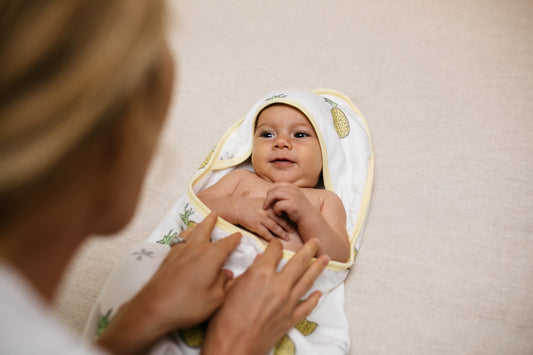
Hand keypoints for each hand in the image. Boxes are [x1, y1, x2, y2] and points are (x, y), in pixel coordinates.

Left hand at [98, 212, 240, 353]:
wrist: (154, 308)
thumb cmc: (188, 304)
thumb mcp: (215, 299)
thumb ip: (223, 283)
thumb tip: (227, 273)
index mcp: (211, 256)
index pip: (226, 243)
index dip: (234, 239)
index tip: (239, 235)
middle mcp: (195, 248)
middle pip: (205, 229)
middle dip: (211, 221)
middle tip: (215, 213)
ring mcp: (179, 251)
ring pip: (190, 232)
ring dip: (197, 225)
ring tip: (200, 222)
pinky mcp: (167, 258)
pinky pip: (179, 239)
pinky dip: (184, 235)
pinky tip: (183, 239)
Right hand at [202, 238, 328, 354]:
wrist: (233, 347)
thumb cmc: (224, 319)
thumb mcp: (229, 289)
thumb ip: (246, 274)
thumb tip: (256, 264)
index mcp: (260, 274)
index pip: (274, 251)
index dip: (276, 245)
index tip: (277, 243)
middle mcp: (278, 285)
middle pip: (298, 262)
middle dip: (308, 249)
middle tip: (316, 241)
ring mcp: (287, 302)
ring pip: (307, 280)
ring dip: (317, 268)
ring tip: (325, 259)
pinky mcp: (290, 319)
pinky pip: (307, 306)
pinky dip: (314, 298)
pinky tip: (318, 292)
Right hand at [235, 197, 295, 240]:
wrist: (237, 207)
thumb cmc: (249, 205)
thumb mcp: (262, 202)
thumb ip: (271, 205)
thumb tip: (281, 209)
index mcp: (269, 206)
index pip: (281, 212)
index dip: (288, 218)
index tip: (294, 222)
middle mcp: (266, 212)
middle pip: (280, 220)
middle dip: (288, 227)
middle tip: (293, 232)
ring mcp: (261, 218)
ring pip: (274, 227)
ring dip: (281, 233)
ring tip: (287, 238)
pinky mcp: (255, 225)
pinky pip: (265, 233)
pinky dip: (271, 237)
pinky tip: (275, 241)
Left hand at [263, 182, 314, 223]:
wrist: (309, 219)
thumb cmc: (297, 210)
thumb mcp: (291, 198)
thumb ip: (283, 194)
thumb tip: (268, 192)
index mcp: (292, 187)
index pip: (276, 185)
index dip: (270, 192)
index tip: (268, 200)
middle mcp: (293, 189)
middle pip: (273, 190)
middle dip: (267, 199)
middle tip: (265, 207)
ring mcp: (293, 196)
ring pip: (274, 195)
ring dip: (270, 203)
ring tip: (272, 210)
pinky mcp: (292, 205)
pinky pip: (277, 205)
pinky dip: (276, 211)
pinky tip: (280, 214)